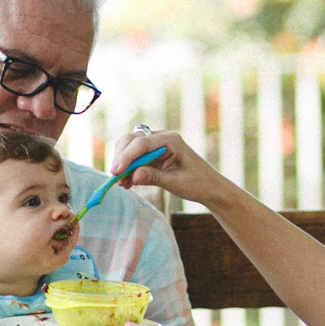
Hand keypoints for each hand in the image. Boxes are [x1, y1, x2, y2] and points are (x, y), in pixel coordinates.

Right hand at [107, 129, 234, 207]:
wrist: (209, 187)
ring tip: (122, 183)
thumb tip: (133, 176)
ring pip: (130, 148)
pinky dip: (128, 169)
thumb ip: (154, 177)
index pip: (141, 143)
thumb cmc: (197, 183)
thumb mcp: (175, 183)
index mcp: (171, 140)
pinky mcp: (152, 155)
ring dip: (123, 164)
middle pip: (132, 140)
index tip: (115, 172)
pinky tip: (127, 183)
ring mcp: (156, 145)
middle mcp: (161, 138)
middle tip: (115, 177)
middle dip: (121, 157)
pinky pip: (134, 158)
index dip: (126, 157)